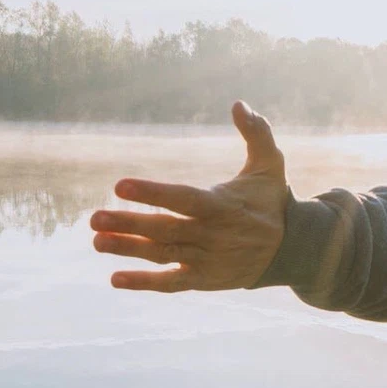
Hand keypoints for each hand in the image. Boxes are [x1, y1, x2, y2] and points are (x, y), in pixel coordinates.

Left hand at [90, 101, 287, 291]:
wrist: (292, 250)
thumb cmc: (272, 201)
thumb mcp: (271, 164)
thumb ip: (256, 132)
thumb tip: (238, 103)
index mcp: (222, 205)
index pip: (183, 199)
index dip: (152, 193)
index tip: (119, 186)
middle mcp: (212, 235)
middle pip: (165, 230)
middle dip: (128, 224)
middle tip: (94, 217)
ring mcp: (207, 260)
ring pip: (162, 255)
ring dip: (128, 250)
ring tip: (97, 241)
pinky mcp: (204, 279)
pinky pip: (171, 284)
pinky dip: (144, 282)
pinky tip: (116, 278)